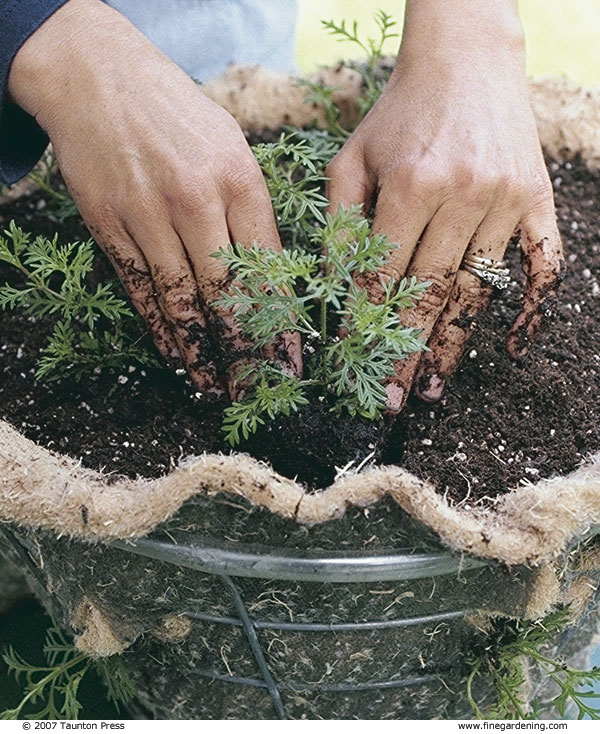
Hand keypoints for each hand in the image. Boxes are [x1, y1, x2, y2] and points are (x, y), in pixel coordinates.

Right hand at [9, 0, 300, 397]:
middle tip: (256, 390)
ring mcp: (149, 215)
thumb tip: (270, 270)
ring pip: (181, 300)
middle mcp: (198, 202)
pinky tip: (174, 352)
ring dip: (199, 350)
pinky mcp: (110, 224)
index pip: (268, 271)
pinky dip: (158, 325)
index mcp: (241, 182)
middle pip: (227, 295)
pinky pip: (139, 287)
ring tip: (214, 387)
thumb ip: (253, 208)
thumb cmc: (179, 113)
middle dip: (245, 351)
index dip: (281, 324)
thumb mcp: (234, 147)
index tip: (292, 364)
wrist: (99, 77)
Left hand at [326, 0, 564, 412]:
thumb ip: (339, 226)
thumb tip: (331, 295)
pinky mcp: (539, 199)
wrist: (466, 60)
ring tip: (434, 388)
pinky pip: (541, 264)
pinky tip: (509, 346)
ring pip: (478, 288)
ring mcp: (508, 198)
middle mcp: (464, 193)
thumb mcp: (351, 161)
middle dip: (407, 352)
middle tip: (393, 401)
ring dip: (454, 343)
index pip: (385, 275)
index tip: (356, 369)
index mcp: (412, 184)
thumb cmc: (397, 115)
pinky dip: (529, 308)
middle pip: (431, 292)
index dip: (368, 327)